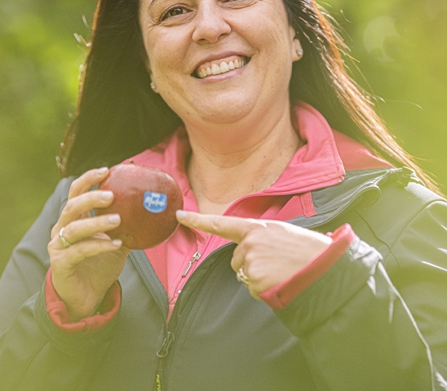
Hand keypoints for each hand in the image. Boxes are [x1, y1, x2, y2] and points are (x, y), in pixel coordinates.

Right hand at [48, 168, 129, 320]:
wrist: (87, 297)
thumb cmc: (100, 264)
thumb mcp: (118, 241)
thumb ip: (129, 225)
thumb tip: (152, 208)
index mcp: (74, 218)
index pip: (76, 191)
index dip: (89, 179)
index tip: (107, 170)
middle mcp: (62, 228)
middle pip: (72, 205)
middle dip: (91, 197)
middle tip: (111, 194)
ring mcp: (59, 246)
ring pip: (75, 228)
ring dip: (97, 222)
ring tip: (118, 219)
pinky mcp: (61, 263)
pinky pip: (80, 250)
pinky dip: (99, 245)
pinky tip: (117, 244)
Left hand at [176, 211, 330, 299]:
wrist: (325, 267)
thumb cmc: (307, 250)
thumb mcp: (283, 233)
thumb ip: (261, 237)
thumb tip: (249, 249)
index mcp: (256, 227)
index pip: (221, 223)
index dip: (198, 220)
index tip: (179, 216)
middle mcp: (249, 242)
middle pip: (236, 259)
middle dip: (251, 264)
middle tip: (277, 263)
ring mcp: (251, 261)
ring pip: (244, 275)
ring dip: (259, 277)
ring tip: (281, 271)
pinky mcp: (254, 279)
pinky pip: (252, 289)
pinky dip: (264, 289)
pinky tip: (279, 282)